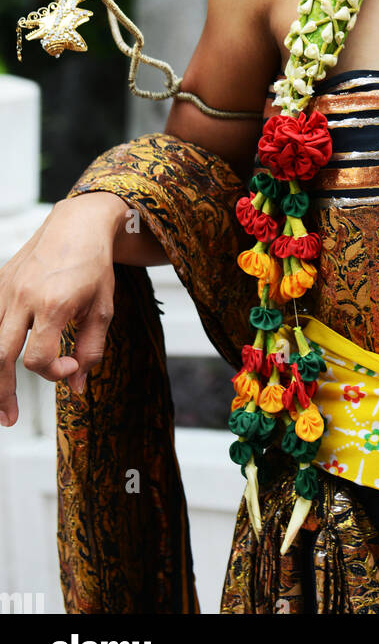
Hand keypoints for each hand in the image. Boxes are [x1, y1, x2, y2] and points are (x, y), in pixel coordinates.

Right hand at [0, 193, 125, 426]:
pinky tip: (2, 364)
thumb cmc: (94, 266)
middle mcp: (23, 298)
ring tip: (0, 402)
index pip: (38, 358)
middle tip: (8, 419)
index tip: (72, 366)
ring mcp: (7, 290)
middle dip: (2, 392)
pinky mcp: (0, 284)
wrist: (77, 224)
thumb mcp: (103, 308)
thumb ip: (91, 349)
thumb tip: (76, 386)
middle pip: (0, 356)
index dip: (54, 372)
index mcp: (52, 304)